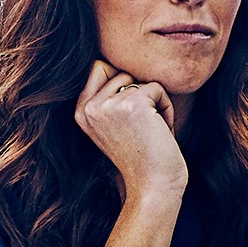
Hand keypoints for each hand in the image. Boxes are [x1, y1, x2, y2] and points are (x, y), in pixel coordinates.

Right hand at [74, 60, 187, 210]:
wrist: (152, 185)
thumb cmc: (142, 154)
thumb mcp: (114, 123)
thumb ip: (109, 96)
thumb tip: (113, 61)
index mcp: (80, 111)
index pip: (99, 66)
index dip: (123, 81)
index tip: (131, 115)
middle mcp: (88, 107)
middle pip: (121, 68)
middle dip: (140, 93)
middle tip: (142, 126)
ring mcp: (107, 105)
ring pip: (141, 79)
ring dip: (155, 103)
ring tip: (150, 130)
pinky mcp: (131, 104)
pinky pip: (158, 88)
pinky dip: (167, 108)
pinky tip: (160, 132)